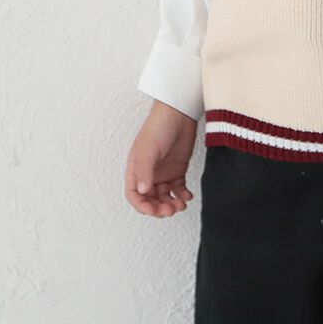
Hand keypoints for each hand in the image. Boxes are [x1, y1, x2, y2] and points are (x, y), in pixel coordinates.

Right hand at [125, 100, 197, 216]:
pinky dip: (183, 195)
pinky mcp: (178, 169)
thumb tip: (143, 191)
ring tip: (181, 205)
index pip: (134, 195)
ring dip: (171, 204)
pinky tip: (188, 196)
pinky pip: (179, 189)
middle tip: (170, 210)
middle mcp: (149, 173)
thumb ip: (145, 171)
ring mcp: (163, 172)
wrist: (180, 113)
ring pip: (165, 197)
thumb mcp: (148, 149)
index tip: (154, 210)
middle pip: (150, 199)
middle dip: (159, 208)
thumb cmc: (159, 125)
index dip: (142, 206)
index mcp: (137, 169)